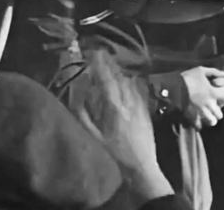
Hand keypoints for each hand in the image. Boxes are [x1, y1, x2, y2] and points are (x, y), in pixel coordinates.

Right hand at [72, 49, 173, 206]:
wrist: (141, 171)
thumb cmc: (115, 157)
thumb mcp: (93, 138)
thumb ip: (83, 116)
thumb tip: (77, 96)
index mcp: (114, 108)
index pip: (106, 80)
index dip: (100, 65)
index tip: (93, 53)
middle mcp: (129, 104)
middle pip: (119, 78)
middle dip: (110, 64)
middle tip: (101, 52)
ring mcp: (140, 108)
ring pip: (130, 84)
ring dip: (120, 72)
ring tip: (112, 62)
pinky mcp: (147, 114)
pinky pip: (139, 93)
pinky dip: (132, 83)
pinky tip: (129, 79)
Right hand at [181, 66, 223, 128]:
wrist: (172, 87)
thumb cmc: (187, 78)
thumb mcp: (201, 70)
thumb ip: (214, 72)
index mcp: (213, 93)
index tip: (222, 96)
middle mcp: (209, 104)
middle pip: (220, 114)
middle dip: (217, 111)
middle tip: (213, 107)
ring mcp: (201, 112)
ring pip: (211, 122)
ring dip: (210, 119)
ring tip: (207, 115)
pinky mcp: (192, 117)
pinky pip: (199, 126)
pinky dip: (199, 124)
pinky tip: (198, 119)